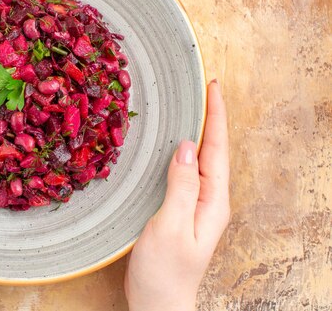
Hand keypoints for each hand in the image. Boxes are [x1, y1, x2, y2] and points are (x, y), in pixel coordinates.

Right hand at [124, 80, 229, 310]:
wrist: (159, 303)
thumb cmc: (165, 271)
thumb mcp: (172, 225)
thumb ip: (181, 186)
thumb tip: (186, 147)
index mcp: (213, 200)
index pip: (217, 149)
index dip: (216, 116)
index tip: (212, 86)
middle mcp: (209, 199)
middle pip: (212, 150)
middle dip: (209, 118)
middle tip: (200, 88)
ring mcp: (195, 205)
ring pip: (198, 160)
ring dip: (196, 132)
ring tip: (188, 108)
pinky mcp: (179, 210)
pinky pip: (183, 173)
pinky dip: (179, 152)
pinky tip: (168, 146)